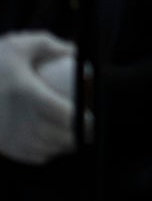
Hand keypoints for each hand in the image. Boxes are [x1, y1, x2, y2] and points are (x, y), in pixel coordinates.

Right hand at [0, 31, 77, 164]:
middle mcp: (17, 118)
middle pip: (57, 136)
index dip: (84, 121)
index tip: (94, 118)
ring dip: (64, 146)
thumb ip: (51, 45)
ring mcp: (7, 135)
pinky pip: (29, 156)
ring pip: (45, 149)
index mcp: (26, 94)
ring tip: (76, 136)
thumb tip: (76, 52)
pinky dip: (46, 153)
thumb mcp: (19, 45)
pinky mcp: (1, 145)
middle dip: (78, 136)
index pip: (63, 113)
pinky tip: (54, 144)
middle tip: (90, 129)